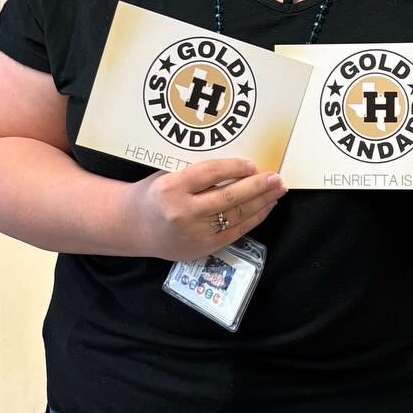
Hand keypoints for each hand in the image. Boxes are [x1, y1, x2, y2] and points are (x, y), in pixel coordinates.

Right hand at [128, 157, 284, 261]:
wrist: (133, 228)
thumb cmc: (153, 195)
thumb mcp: (167, 175)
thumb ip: (196, 173)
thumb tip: (239, 167)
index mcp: (171, 188)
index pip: (210, 173)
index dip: (235, 167)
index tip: (252, 164)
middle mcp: (183, 212)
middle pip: (229, 196)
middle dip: (258, 186)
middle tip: (277, 177)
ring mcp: (195, 233)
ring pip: (236, 215)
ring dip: (262, 202)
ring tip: (278, 190)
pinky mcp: (204, 247)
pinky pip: (236, 231)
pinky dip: (254, 218)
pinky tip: (266, 207)